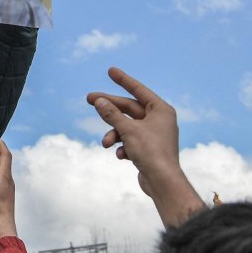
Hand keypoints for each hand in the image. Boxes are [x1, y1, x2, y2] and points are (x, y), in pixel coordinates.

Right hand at [87, 67, 205, 226]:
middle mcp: (159, 120)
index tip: (110, 70)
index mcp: (160, 110)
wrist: (162, 182)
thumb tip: (98, 101)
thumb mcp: (128, 129)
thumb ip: (111, 114)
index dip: (123, 80)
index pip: (138, 90)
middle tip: (89, 100)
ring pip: (127, 127)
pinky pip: (130, 141)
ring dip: (114, 134)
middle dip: (109, 109)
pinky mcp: (148, 149)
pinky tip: (121, 155)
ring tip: (105, 143)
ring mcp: (154, 135)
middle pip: (129, 109)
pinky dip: (123, 146)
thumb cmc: (151, 152)